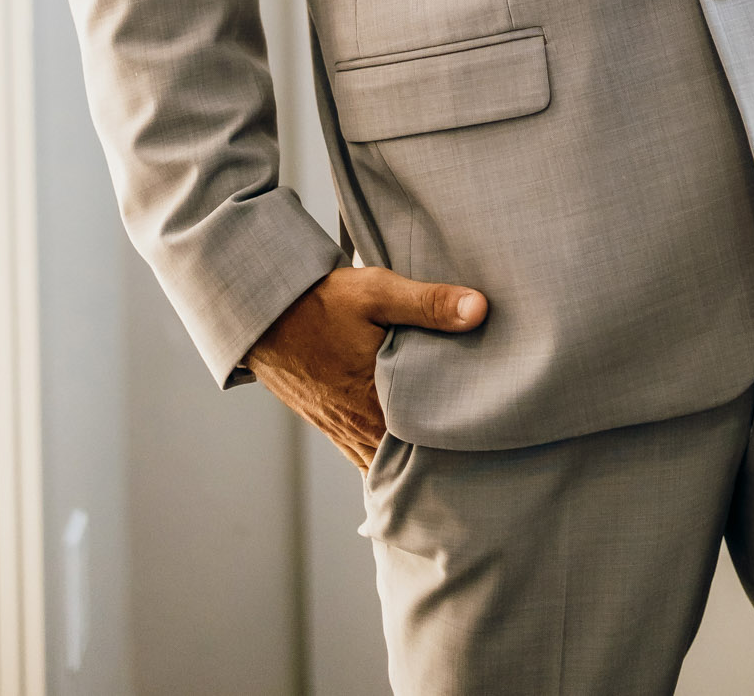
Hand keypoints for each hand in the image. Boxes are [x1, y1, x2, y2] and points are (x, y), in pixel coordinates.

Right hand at [246, 266, 487, 469]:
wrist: (264, 315)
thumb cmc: (321, 302)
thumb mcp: (378, 291)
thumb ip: (429, 303)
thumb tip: (480, 309)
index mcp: (376, 400)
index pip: (429, 438)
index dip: (460, 438)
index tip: (488, 430)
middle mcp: (360, 427)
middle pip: (410, 455)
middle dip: (442, 452)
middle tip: (480, 443)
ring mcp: (343, 432)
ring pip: (387, 462)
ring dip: (413, 457)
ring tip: (452, 451)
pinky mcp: (331, 427)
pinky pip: (364, 458)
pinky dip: (387, 459)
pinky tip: (408, 452)